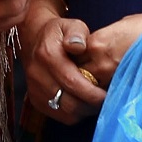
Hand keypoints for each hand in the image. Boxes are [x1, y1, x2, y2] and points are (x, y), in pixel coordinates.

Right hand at [18, 4, 106, 124]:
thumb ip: (77, 33)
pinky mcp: (36, 101)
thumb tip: (79, 46)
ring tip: (95, 101)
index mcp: (47, 55)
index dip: (92, 93)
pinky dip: (75, 114)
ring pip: (65, 112)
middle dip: (91, 105)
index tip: (107, 93)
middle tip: (105, 100)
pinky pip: (60, 116)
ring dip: (84, 111)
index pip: (72, 82)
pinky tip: (82, 103)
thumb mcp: (70, 25)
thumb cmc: (59, 33)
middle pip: (69, 102)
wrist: (34, 39)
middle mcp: (37, 75)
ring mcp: (34, 90)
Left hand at [84, 8, 141, 89]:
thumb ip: (106, 40)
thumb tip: (102, 49)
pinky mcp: (130, 91)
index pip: (74, 58)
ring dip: (97, 89)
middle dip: (83, 78)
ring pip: (95, 89)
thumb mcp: (122, 27)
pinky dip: (113, 96)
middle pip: (81, 75)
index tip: (83, 64)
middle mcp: (100, 62)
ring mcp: (115, 79)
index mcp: (97, 43)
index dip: (78, 62)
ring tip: (102, 89)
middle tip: (88, 80)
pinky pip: (114, 96)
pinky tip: (117, 94)